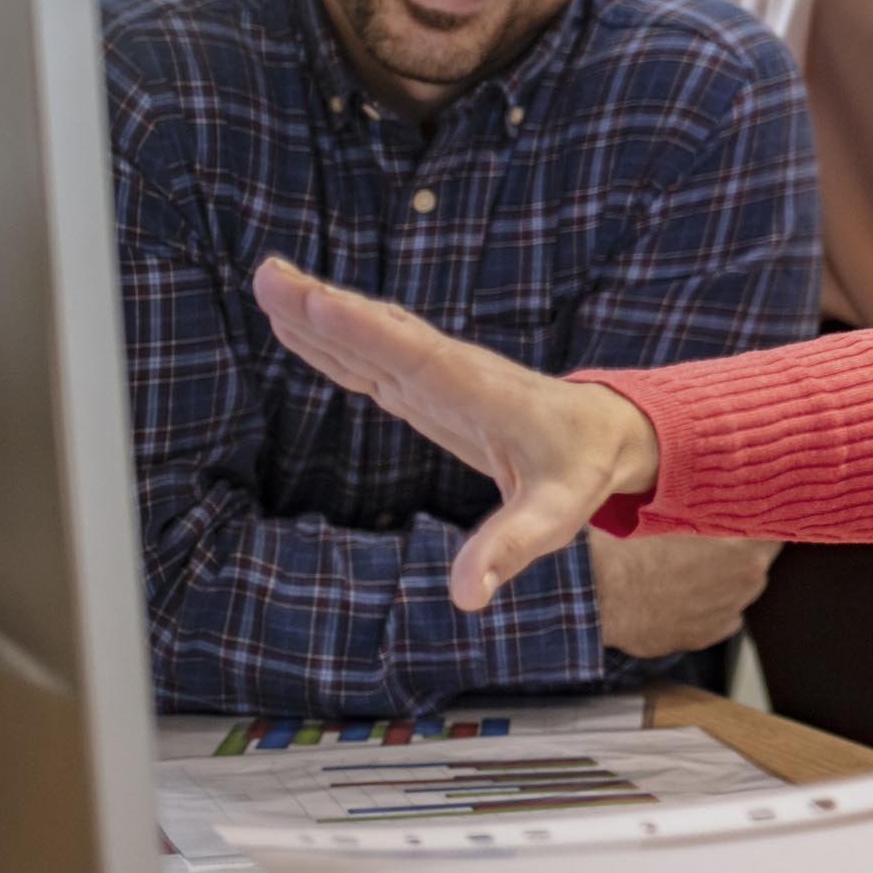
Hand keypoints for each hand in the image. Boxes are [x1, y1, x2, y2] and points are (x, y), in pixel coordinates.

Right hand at [252, 256, 663, 609]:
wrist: (604, 434)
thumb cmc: (579, 472)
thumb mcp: (554, 516)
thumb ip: (509, 549)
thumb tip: (465, 596)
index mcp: (476, 394)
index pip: (412, 357)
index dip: (363, 332)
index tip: (315, 302)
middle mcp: (450, 373)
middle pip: (379, 334)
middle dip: (323, 307)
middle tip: (267, 277)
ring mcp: (435, 376)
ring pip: (370, 339)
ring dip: (319, 314)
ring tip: (269, 284)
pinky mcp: (425, 387)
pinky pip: (372, 356)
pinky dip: (333, 339)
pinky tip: (300, 324)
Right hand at [588, 529, 776, 657]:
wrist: (605, 594)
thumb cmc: (638, 550)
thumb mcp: (679, 516)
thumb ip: (711, 516)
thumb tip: (721, 507)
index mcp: (748, 548)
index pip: (773, 530)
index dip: (760, 522)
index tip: (751, 517)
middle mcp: (748, 583)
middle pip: (758, 561)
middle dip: (742, 552)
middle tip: (716, 542)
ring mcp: (729, 613)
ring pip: (739, 591)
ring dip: (725, 582)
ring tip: (695, 572)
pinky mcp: (707, 637)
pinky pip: (722, 618)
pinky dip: (710, 608)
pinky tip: (687, 598)